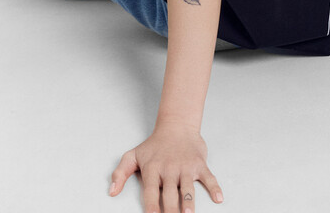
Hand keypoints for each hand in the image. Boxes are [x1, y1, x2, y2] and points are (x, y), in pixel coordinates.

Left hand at [108, 120, 223, 211]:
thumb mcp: (133, 155)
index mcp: (153, 169)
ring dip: (189, 202)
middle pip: (170, 195)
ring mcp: (185, 166)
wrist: (177, 125)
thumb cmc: (155, 145)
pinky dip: (215, 187)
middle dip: (170, 211)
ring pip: (188, 188)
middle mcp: (169, 169)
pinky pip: (209, 177)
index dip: (151, 208)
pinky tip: (218, 198)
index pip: (150, 193)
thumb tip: (111, 192)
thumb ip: (120, 173)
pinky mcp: (199, 164)